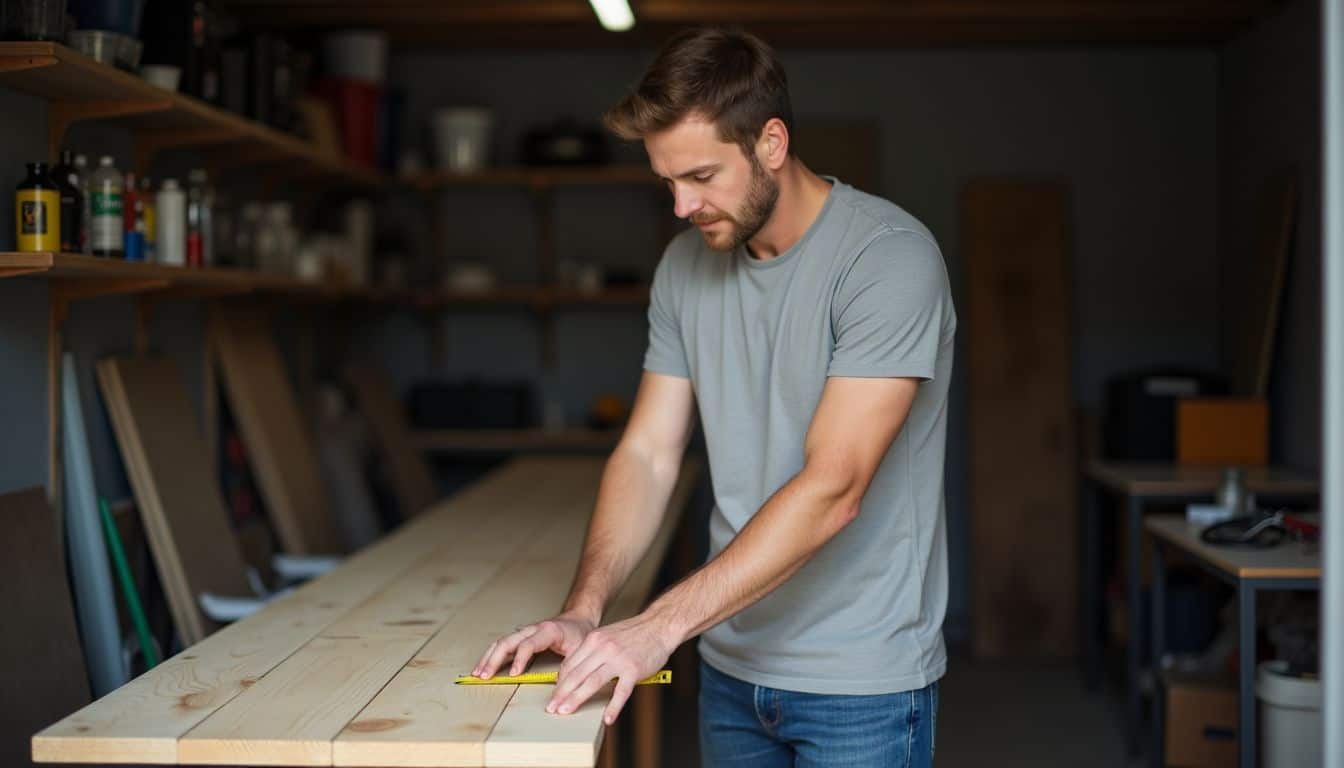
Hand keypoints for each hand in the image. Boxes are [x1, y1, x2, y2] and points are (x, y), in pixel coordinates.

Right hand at [473, 611, 596, 679]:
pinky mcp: (522, 637)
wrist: (578, 619)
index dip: (520, 659)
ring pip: (501, 642)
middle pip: (508, 641)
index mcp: (548, 631)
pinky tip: (484, 667)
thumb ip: (571, 667)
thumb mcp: (580, 650)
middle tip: (485, 676)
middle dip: (494, 659)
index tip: (514, 675)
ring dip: (489, 657)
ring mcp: (525, 632)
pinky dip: (492, 655)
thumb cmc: (580, 634)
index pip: (528, 644)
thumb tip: (561, 688)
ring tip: (478, 673)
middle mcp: (533, 629)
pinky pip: (503, 644)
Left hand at [547, 610, 678, 724]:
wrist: (659, 626)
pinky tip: (607, 718)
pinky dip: (613, 707)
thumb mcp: (606, 635)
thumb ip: (591, 652)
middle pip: (576, 674)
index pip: (570, 664)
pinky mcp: (634, 669)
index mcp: (594, 639)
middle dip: (561, 694)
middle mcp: (603, 648)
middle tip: (552, 708)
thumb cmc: (634, 633)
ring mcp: (619, 659)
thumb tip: (575, 673)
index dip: (559, 682)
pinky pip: (621, 691)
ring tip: (566, 711)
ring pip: (592, 682)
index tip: (554, 695)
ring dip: (576, 699)